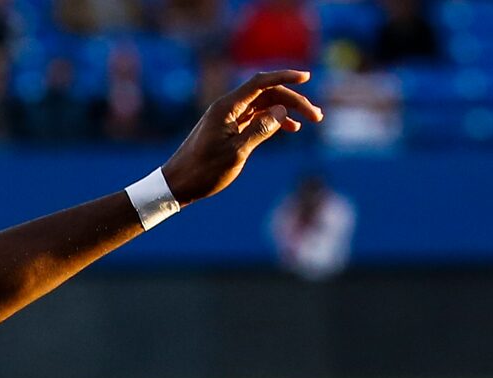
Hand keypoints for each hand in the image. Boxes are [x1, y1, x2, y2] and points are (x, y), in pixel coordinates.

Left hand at [161, 71, 323, 205]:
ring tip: (308, 122)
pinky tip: (289, 129)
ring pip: (263, 105)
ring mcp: (228, 118)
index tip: (307, 77)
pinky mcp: (228, 129)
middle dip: (293, 100)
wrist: (177, 185)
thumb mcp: (237, 152)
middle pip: (267, 94)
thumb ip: (261, 129)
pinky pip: (256, 117)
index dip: (285, 77)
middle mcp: (228, 108)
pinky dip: (273, 121)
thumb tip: (282, 110)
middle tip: (316, 116)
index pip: (261, 82)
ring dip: (286, 110)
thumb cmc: (203, 171)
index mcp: (227, 107)